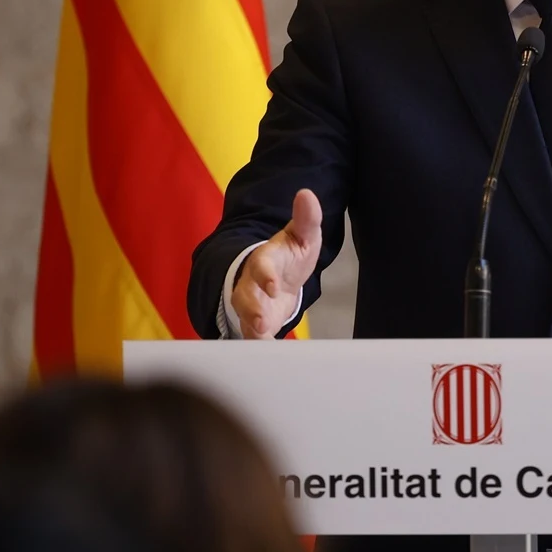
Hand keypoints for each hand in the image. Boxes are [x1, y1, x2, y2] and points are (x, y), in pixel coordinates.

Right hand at [230, 188, 321, 338]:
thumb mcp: (302, 236)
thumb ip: (306, 219)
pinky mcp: (255, 325)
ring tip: (261, 339)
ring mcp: (251, 305)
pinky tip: (268, 356)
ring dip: (251, 330)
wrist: (279, 279)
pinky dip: (258, 346)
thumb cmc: (291, 256)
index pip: (262, 265)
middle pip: (245, 296)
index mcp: (265, 260)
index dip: (265, 275)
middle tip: (260, 322)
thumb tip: (307, 194)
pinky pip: (252, 338)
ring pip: (244, 319)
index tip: (273, 285)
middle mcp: (252, 284)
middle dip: (251, 309)